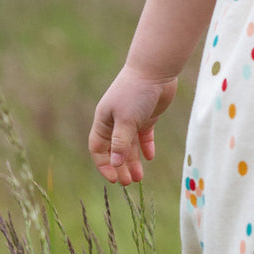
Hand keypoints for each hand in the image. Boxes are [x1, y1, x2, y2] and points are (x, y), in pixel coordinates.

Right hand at [89, 67, 177, 184]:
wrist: (155, 70)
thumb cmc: (136, 93)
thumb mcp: (126, 119)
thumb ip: (120, 142)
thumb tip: (115, 164)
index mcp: (104, 121)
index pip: (98, 148)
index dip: (104, 165)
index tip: (114, 179)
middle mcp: (115, 121)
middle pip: (115, 150)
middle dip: (120, 167)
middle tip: (129, 183)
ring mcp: (132, 118)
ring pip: (130, 145)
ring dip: (133, 161)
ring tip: (139, 178)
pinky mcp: (147, 116)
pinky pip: (144, 135)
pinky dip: (146, 146)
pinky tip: (150, 157)